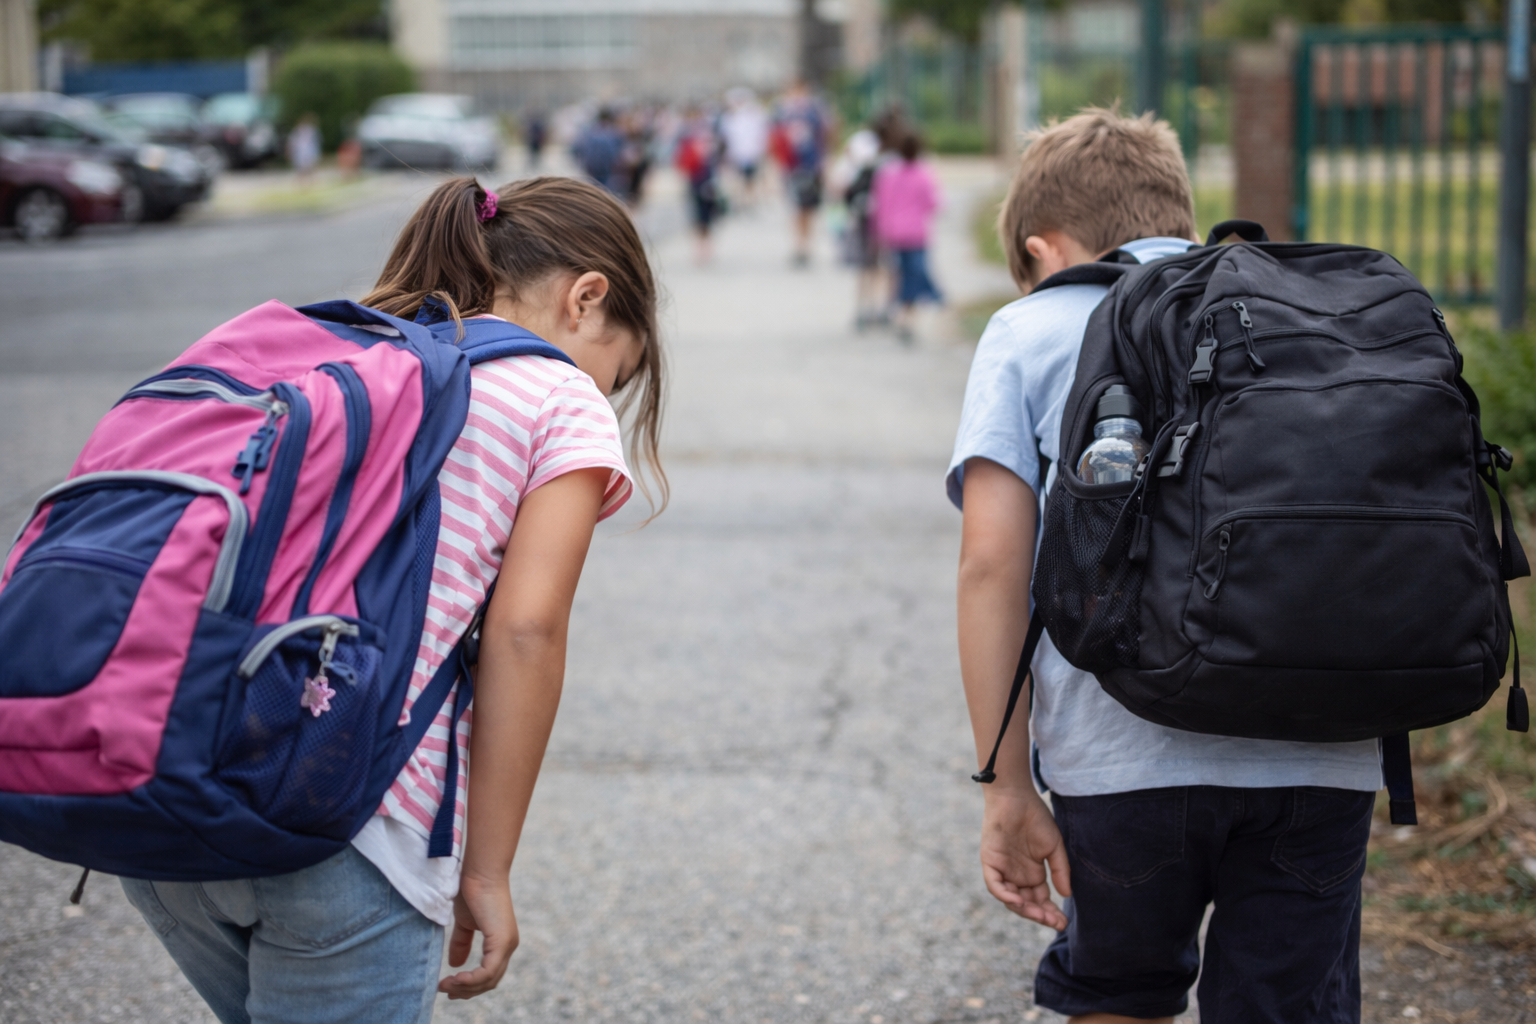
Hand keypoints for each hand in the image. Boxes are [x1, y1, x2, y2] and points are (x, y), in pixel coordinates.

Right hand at [437, 872, 519, 999]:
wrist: (479, 873)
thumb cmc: (472, 892)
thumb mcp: (464, 923)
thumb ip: (461, 943)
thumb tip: (456, 964)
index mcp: (502, 943)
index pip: (489, 974)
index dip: (470, 985)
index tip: (449, 987)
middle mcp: (508, 946)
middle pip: (490, 982)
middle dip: (467, 991)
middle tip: (445, 991)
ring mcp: (507, 944)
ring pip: (488, 980)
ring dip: (466, 987)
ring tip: (446, 985)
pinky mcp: (502, 942)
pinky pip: (487, 972)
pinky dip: (471, 980)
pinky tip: (456, 979)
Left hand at [980, 789, 1071, 929]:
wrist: (1016, 797)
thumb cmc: (1036, 818)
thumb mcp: (1054, 846)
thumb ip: (1060, 870)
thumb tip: (1066, 895)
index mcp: (1033, 874)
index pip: (1040, 900)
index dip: (1051, 913)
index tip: (1063, 922)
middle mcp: (1017, 876)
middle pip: (1027, 904)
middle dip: (1040, 916)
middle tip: (1054, 923)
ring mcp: (1003, 870)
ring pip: (1011, 898)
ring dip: (1024, 909)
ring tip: (1040, 916)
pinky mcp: (990, 862)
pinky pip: (995, 885)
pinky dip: (1005, 895)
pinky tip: (1019, 901)